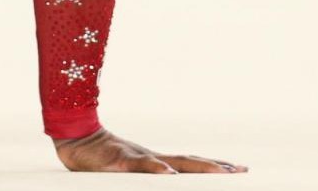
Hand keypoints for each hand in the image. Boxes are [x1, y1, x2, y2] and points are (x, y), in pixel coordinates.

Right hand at [53, 128, 246, 173]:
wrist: (74, 139)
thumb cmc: (99, 157)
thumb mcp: (126, 169)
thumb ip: (146, 173)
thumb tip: (166, 178)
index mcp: (155, 161)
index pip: (191, 163)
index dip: (214, 166)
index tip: (238, 169)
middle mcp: (152, 158)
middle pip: (191, 162)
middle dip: (217, 168)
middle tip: (243, 171)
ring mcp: (138, 158)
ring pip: (174, 163)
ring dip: (198, 168)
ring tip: (221, 173)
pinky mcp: (120, 162)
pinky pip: (141, 166)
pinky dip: (156, 170)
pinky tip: (168, 175)